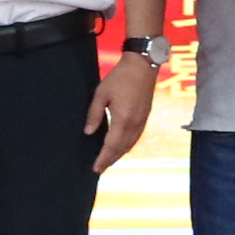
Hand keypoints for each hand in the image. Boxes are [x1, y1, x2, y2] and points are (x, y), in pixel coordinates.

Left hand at [83, 56, 156, 171]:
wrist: (143, 66)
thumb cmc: (120, 77)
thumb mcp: (101, 94)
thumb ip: (94, 114)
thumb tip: (88, 132)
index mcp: (123, 118)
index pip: (111, 145)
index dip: (103, 158)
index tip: (95, 168)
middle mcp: (135, 123)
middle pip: (122, 148)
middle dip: (111, 159)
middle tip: (99, 168)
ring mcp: (142, 120)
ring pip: (131, 143)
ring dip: (120, 154)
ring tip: (109, 160)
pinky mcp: (145, 116)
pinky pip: (136, 136)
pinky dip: (128, 145)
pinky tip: (122, 146)